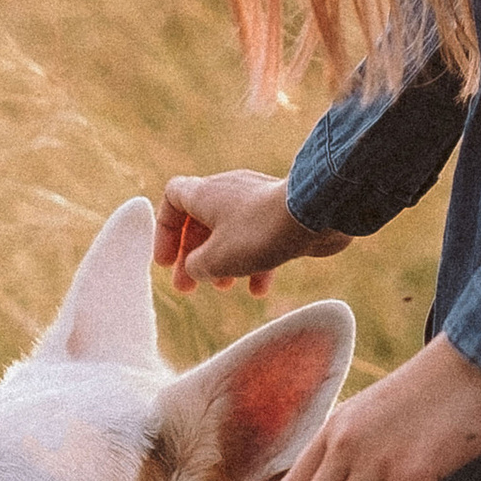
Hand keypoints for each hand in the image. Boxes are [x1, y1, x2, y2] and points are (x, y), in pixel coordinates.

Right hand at [155, 170, 349, 297]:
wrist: (316, 214)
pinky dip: (254, 262)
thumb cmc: (259, 232)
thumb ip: (196, 266)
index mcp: (206, 193)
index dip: (165, 230)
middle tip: (187, 287)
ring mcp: (257, 201)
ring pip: (230, 231)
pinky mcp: (282, 214)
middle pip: (200, 221)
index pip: (172, 198)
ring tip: (222, 288)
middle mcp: (230, 191)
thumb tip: (196, 268)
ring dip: (222, 261)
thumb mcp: (215, 259)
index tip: (166, 261)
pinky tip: (259, 289)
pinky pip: (259, 237)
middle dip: (192, 256)